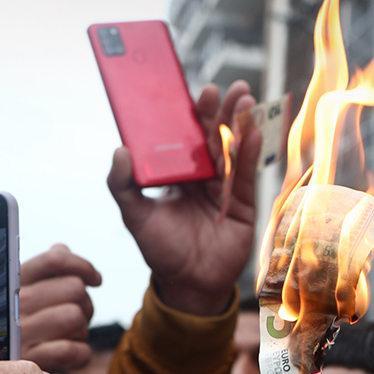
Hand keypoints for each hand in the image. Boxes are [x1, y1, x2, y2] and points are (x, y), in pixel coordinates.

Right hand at [20, 244, 101, 373]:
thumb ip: (43, 269)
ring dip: (81, 328)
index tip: (95, 279)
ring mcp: (21, 335)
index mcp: (14, 283)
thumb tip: (61, 249)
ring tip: (68, 335)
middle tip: (77, 315)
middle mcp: (14, 305)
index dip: (83, 266)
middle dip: (85, 303)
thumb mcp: (21, 293)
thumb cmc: (16, 326)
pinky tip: (69, 353)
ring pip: (76, 316)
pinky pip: (75, 350)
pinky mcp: (32, 363)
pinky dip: (80, 353)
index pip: (55, 260)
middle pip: (75, 288)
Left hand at [107, 81, 260, 315]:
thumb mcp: (134, 216)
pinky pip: (248, 174)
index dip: (193, 114)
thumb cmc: (161, 250)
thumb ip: (121, 185)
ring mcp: (226, 188)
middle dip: (222, 111)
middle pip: (215, 136)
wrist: (188, 285)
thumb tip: (119, 150)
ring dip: (241, 124)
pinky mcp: (243, 203)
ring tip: (245, 100)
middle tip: (228, 88)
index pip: (187, 136)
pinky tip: (255, 133)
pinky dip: (251, 153)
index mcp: (180, 174)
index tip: (196, 92)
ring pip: (235, 150)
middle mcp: (204, 176)